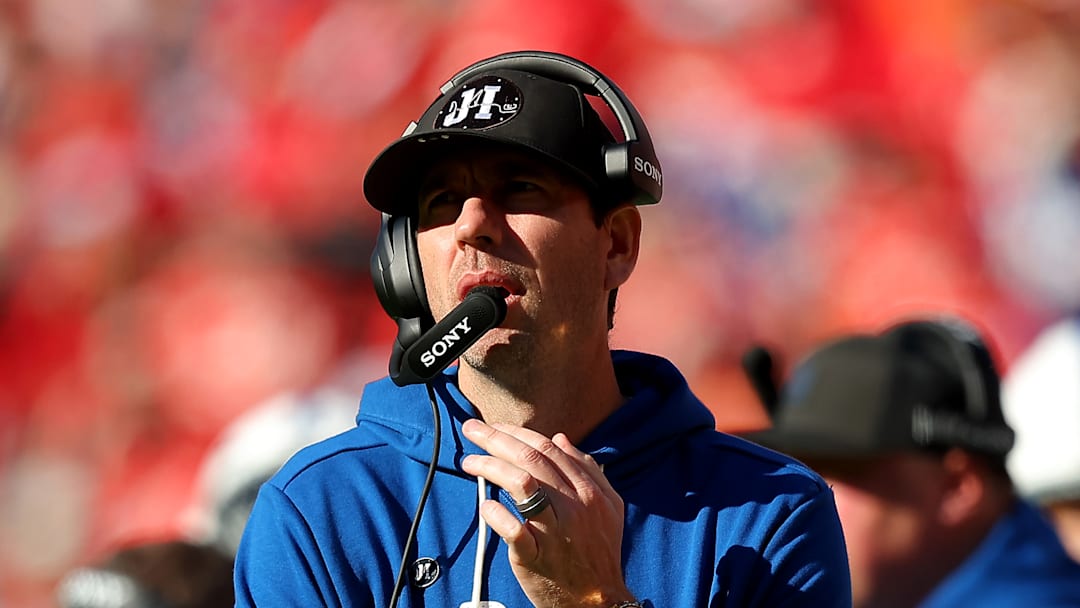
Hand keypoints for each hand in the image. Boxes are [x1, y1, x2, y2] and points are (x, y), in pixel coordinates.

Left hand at [461, 419, 635, 607]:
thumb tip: (561, 439)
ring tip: (470, 462)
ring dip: (491, 467)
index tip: (495, 426)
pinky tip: (485, 504)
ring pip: (521, 484)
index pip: (547, 448)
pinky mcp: (534, 556)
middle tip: (473, 429)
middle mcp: (572, 506)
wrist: (597, 600)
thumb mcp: (608, 506)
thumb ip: (586, 469)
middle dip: (496, 438)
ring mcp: (553, 531)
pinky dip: (496, 514)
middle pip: (531, 459)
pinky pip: (513, 529)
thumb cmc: (599, 552)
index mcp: (588, 491)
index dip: (517, 432)